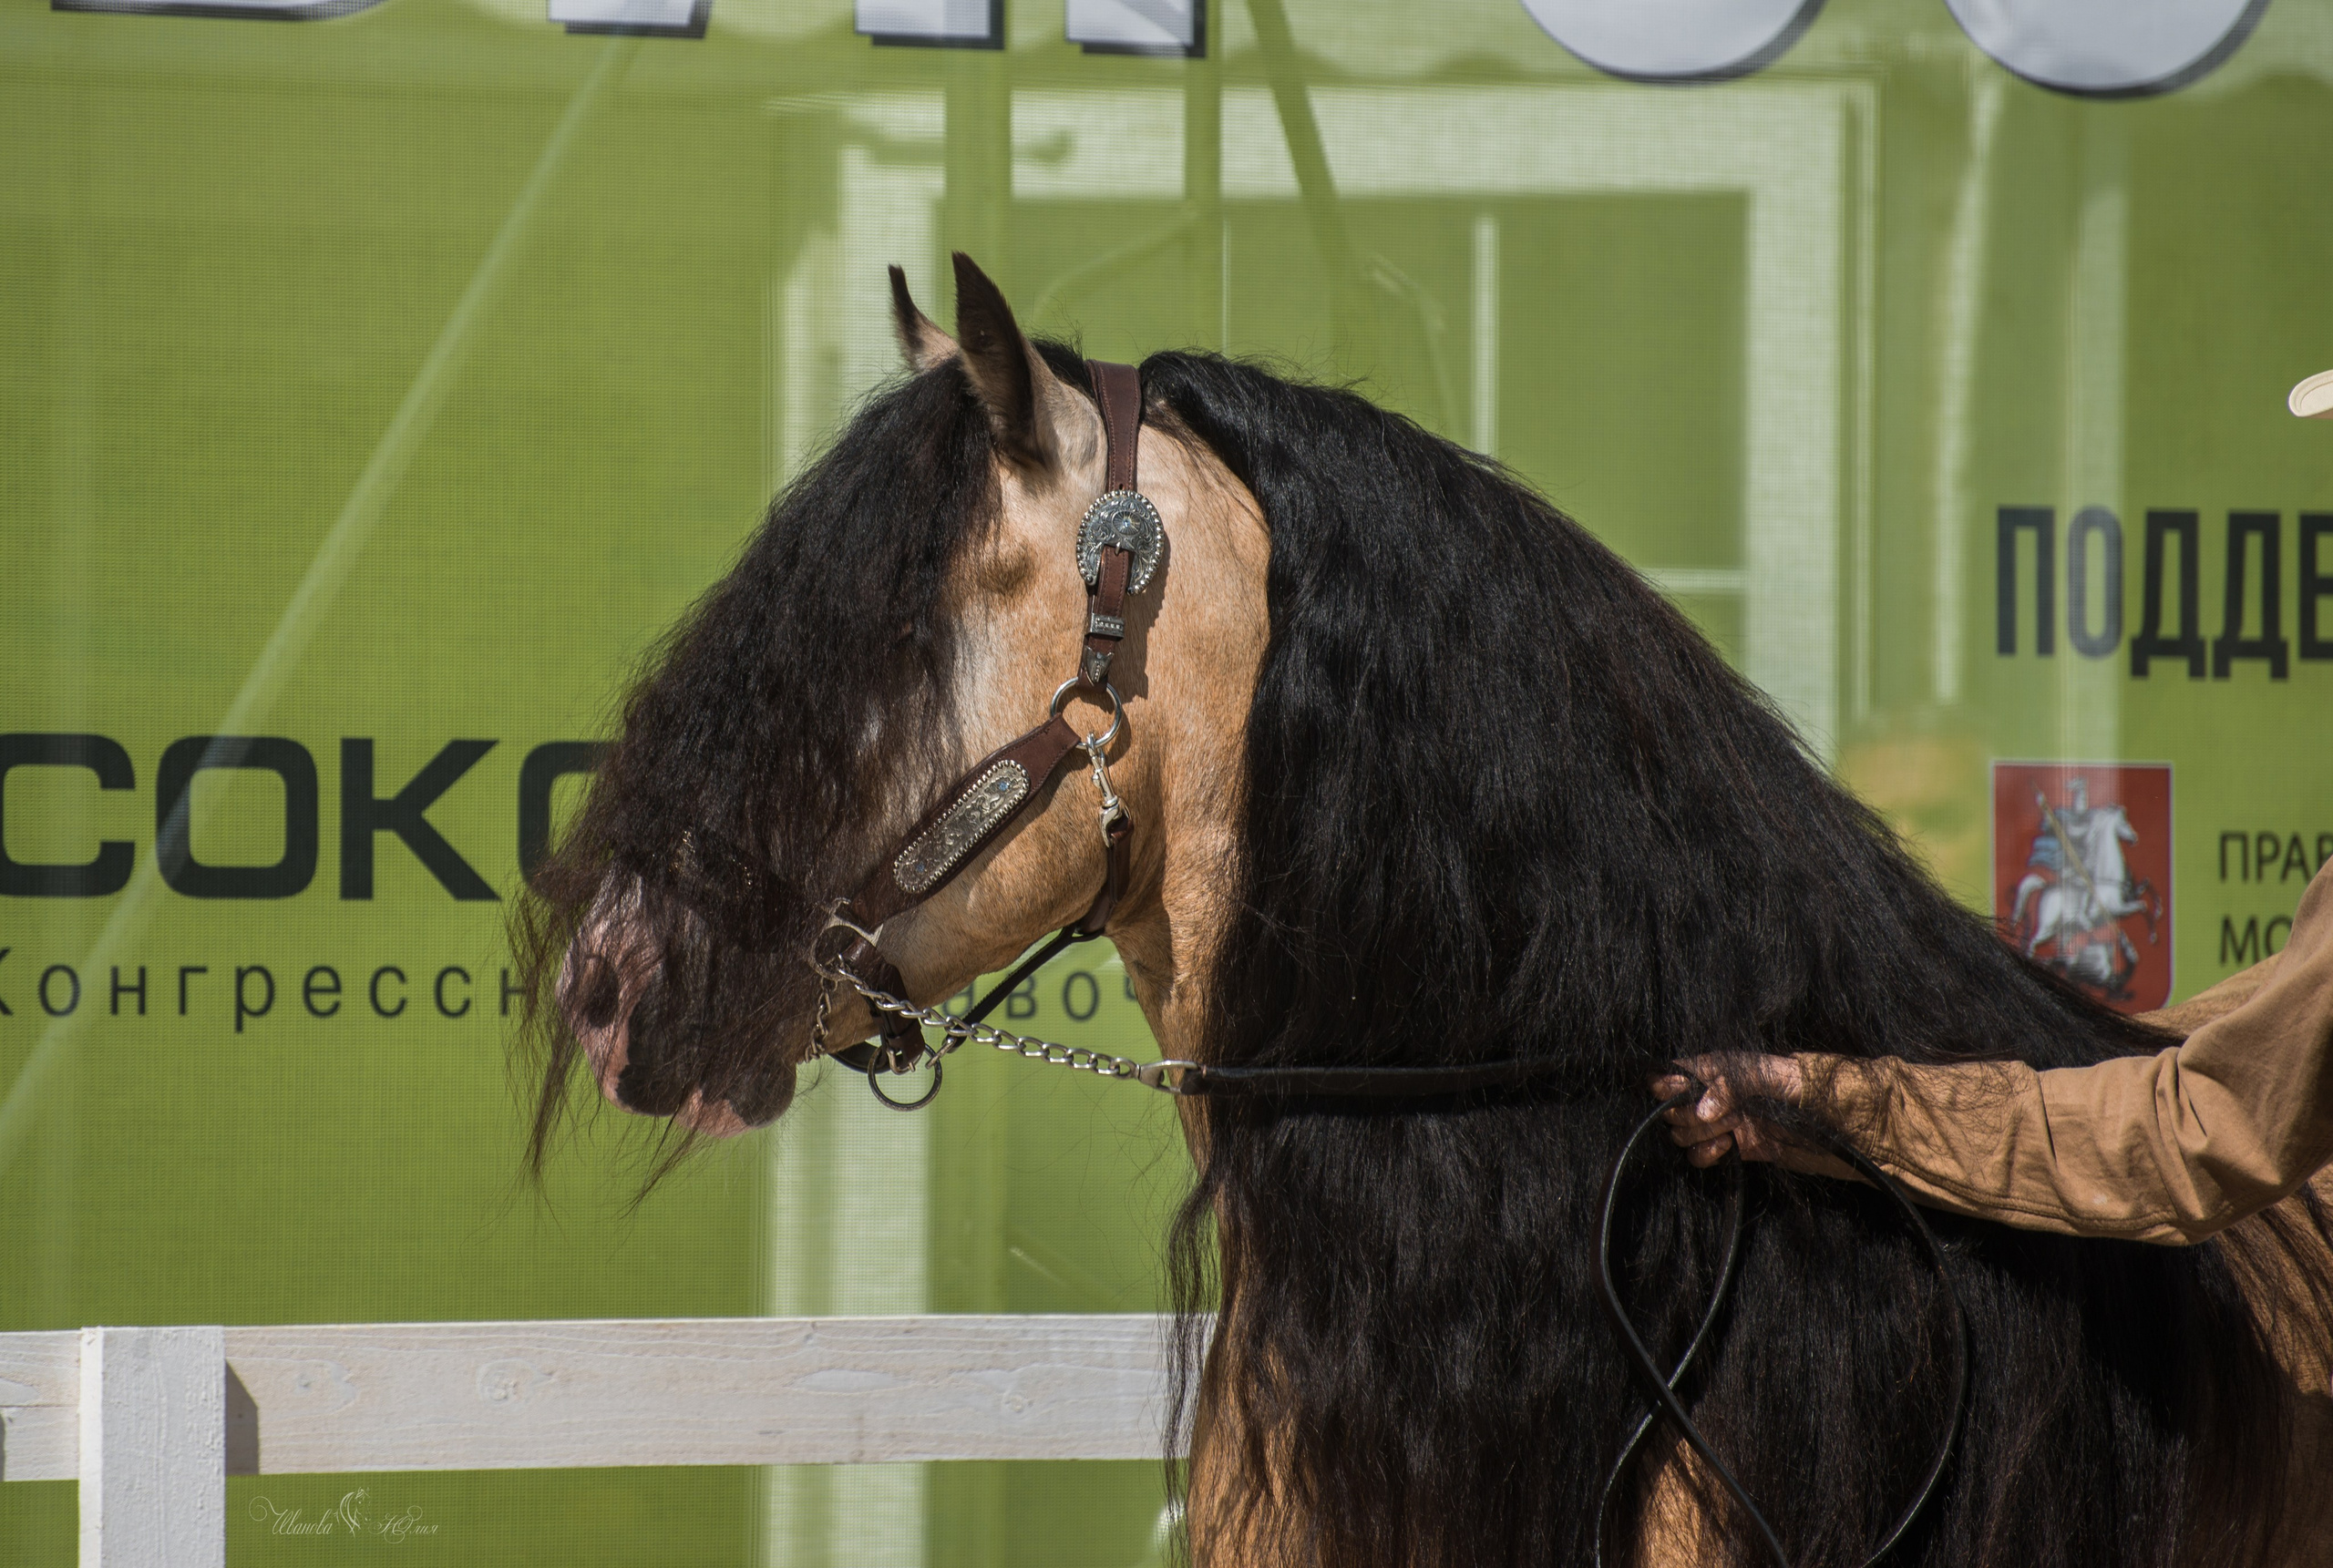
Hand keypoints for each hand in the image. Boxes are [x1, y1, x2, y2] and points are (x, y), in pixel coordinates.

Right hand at [1651, 1054, 1806, 1167]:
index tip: (1682, 1093)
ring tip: (1731, 1128)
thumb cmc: (1806, 1086)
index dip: (1666, 1084)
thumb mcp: (1774, 1074)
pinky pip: (1698, 1156)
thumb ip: (1735, 1084)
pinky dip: (1705, 1155)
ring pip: (1682, 1133)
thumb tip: (1703, 1110)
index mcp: (1716, 1069)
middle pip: (1671, 1108)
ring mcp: (1721, 1123)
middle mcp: (1713, 1096)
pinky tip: (1726, 1147)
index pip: (1670, 1072)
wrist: (1835, 1119)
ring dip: (1699, 1134)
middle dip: (1687, 1113)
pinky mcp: (1732, 1148)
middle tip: (1721, 1114)